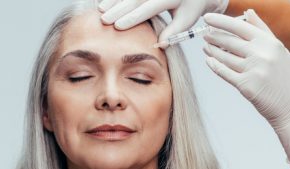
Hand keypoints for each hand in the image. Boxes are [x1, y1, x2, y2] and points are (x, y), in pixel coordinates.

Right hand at [98, 0, 228, 46]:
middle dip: (118, 9)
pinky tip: (104, 3)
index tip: (118, 26)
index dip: (132, 17)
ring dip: (113, 1)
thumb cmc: (189, 7)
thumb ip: (173, 32)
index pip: (148, 8)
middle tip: (104, 20)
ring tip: (100, 11)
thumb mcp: (186, 19)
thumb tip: (160, 44)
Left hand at [203, 9, 289, 162]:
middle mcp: (261, 55)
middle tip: (205, 34)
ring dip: (212, 51)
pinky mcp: (245, 86)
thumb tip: (248, 12)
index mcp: (269, 43)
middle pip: (229, 42)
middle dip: (214, 37)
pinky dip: (214, 65)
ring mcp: (253, 70)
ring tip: (206, 47)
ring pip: (224, 57)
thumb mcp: (278, 49)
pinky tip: (209, 60)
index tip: (208, 18)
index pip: (240, 27)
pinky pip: (223, 72)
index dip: (221, 21)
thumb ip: (262, 29)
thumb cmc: (284, 77)